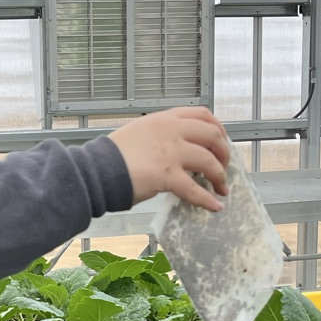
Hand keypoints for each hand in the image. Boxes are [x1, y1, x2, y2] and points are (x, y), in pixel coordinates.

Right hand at [107, 106, 229, 210]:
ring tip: (222, 188)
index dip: (218, 128)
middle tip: (224, 167)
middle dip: (224, 152)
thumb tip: (175, 149)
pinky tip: (214, 206)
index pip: (202, 114)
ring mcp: (171, 152)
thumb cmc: (111, 156)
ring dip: (220, 176)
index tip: (221, 140)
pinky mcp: (167, 175)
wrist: (96, 170)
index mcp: (163, 119)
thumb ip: (159, 136)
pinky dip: (208, 199)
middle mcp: (171, 131)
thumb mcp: (138, 133)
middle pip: (212, 135)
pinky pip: (195, 189)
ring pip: (209, 161)